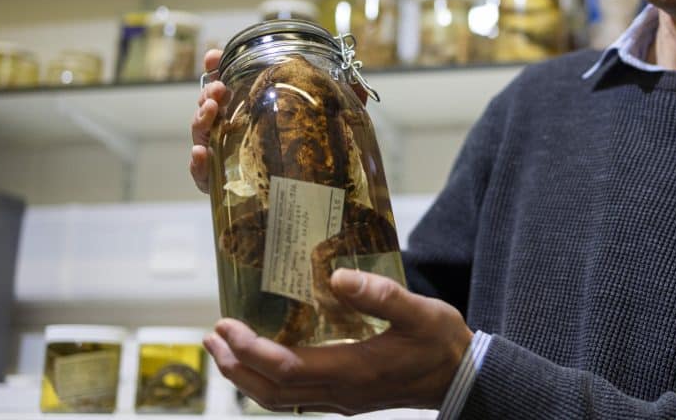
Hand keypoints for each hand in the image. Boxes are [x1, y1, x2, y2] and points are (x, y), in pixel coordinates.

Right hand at [189, 47, 369, 193]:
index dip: (217, 67)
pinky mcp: (221, 187)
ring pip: (202, 134)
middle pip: (211, 106)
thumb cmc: (312, 161)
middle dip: (209, 92)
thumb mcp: (330, 129)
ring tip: (212, 110)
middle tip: (218, 88)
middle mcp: (234, 132)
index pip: (230, 84)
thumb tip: (359, 84)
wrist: (308, 210)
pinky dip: (197, 164)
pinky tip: (201, 154)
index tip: (214, 55)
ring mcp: (224, 158)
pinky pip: (203, 176)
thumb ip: (342, 105)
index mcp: (252, 112)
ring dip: (200, 118)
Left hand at [203, 269, 473, 414]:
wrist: (463, 378)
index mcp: (353, 370)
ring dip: (246, 377)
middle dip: (235, 366)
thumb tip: (338, 277)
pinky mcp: (347, 398)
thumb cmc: (442, 343)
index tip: (226, 326)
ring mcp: (342, 399)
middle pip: (271, 392)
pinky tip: (266, 358)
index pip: (285, 368)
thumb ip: (381, 295)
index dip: (249, 351)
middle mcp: (340, 392)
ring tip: (225, 348)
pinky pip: (295, 397)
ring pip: (279, 399)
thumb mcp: (420, 311)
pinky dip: (270, 380)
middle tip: (212, 337)